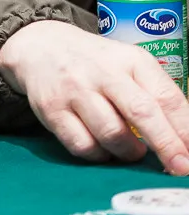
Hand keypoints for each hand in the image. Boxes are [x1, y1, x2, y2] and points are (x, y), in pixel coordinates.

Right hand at [0, 20, 188, 174]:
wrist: (40, 46)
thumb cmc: (96, 64)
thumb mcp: (129, 66)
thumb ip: (155, 96)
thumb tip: (185, 140)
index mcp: (131, 60)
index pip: (166, 97)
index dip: (184, 130)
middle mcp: (102, 72)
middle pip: (141, 113)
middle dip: (166, 145)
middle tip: (179, 167)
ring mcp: (74, 90)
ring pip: (111, 135)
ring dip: (128, 152)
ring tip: (131, 150)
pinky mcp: (51, 109)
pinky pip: (82, 145)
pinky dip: (98, 155)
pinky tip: (102, 147)